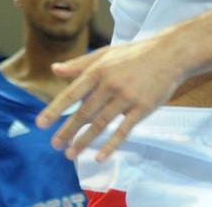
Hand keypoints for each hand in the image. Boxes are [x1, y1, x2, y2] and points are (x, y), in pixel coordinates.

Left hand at [37, 35, 187, 162]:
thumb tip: (55, 69)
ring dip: (84, 140)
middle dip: (67, 130)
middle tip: (55, 145)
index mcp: (99, 70)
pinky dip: (111, 144)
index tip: (40, 124)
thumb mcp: (106, 54)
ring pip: (101, 123)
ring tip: (71, 153)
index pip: (72, 93)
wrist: (170, 54)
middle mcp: (110, 84)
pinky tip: (99, 156)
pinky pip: (123, 130)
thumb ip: (80, 64)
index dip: (55, 110)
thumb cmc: (135, 54)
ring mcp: (127, 97)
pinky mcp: (143, 108)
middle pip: (84, 112)